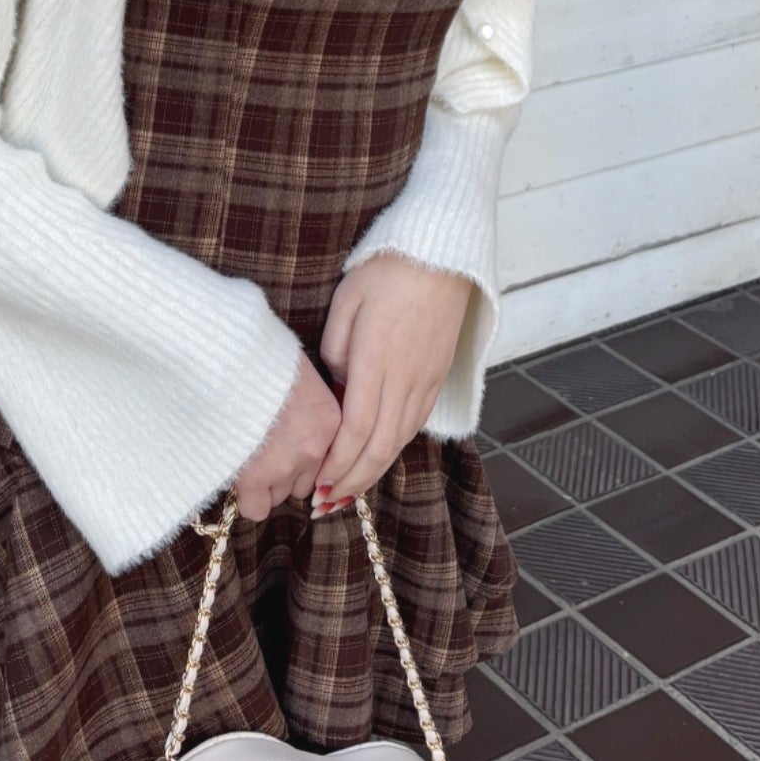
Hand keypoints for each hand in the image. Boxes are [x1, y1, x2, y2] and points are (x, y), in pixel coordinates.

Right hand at [231, 352, 341, 520]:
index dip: (302, 457)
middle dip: (285, 472)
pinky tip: (236, 475)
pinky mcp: (257, 475)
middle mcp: (318, 446)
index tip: (284, 447)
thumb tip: (291, 424)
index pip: (325, 461)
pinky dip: (247, 497)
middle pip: (305, 482)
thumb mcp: (295, 376)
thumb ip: (303, 407)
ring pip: (280, 494)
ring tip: (244, 454)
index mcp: (331, 420)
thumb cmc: (256, 359)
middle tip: (260, 448)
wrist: (226, 357)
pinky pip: (256, 508)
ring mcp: (289, 463)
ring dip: (265, 482)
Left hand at [312, 255, 472, 508]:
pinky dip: (393, 450)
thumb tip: (336, 386)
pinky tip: (376, 460)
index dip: (338, 464)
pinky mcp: (437, 377)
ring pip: (399, 440)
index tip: (317, 485)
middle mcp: (406, 379)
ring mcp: (425, 381)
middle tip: (325, 505)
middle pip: (379, 446)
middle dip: (351, 482)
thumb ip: (334, 348)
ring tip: (346, 494)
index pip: (357, 429)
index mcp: (378, 361)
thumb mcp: (346, 301)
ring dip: (372, 472)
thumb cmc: (387, 271)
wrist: (443, 255)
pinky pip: (414, 424)